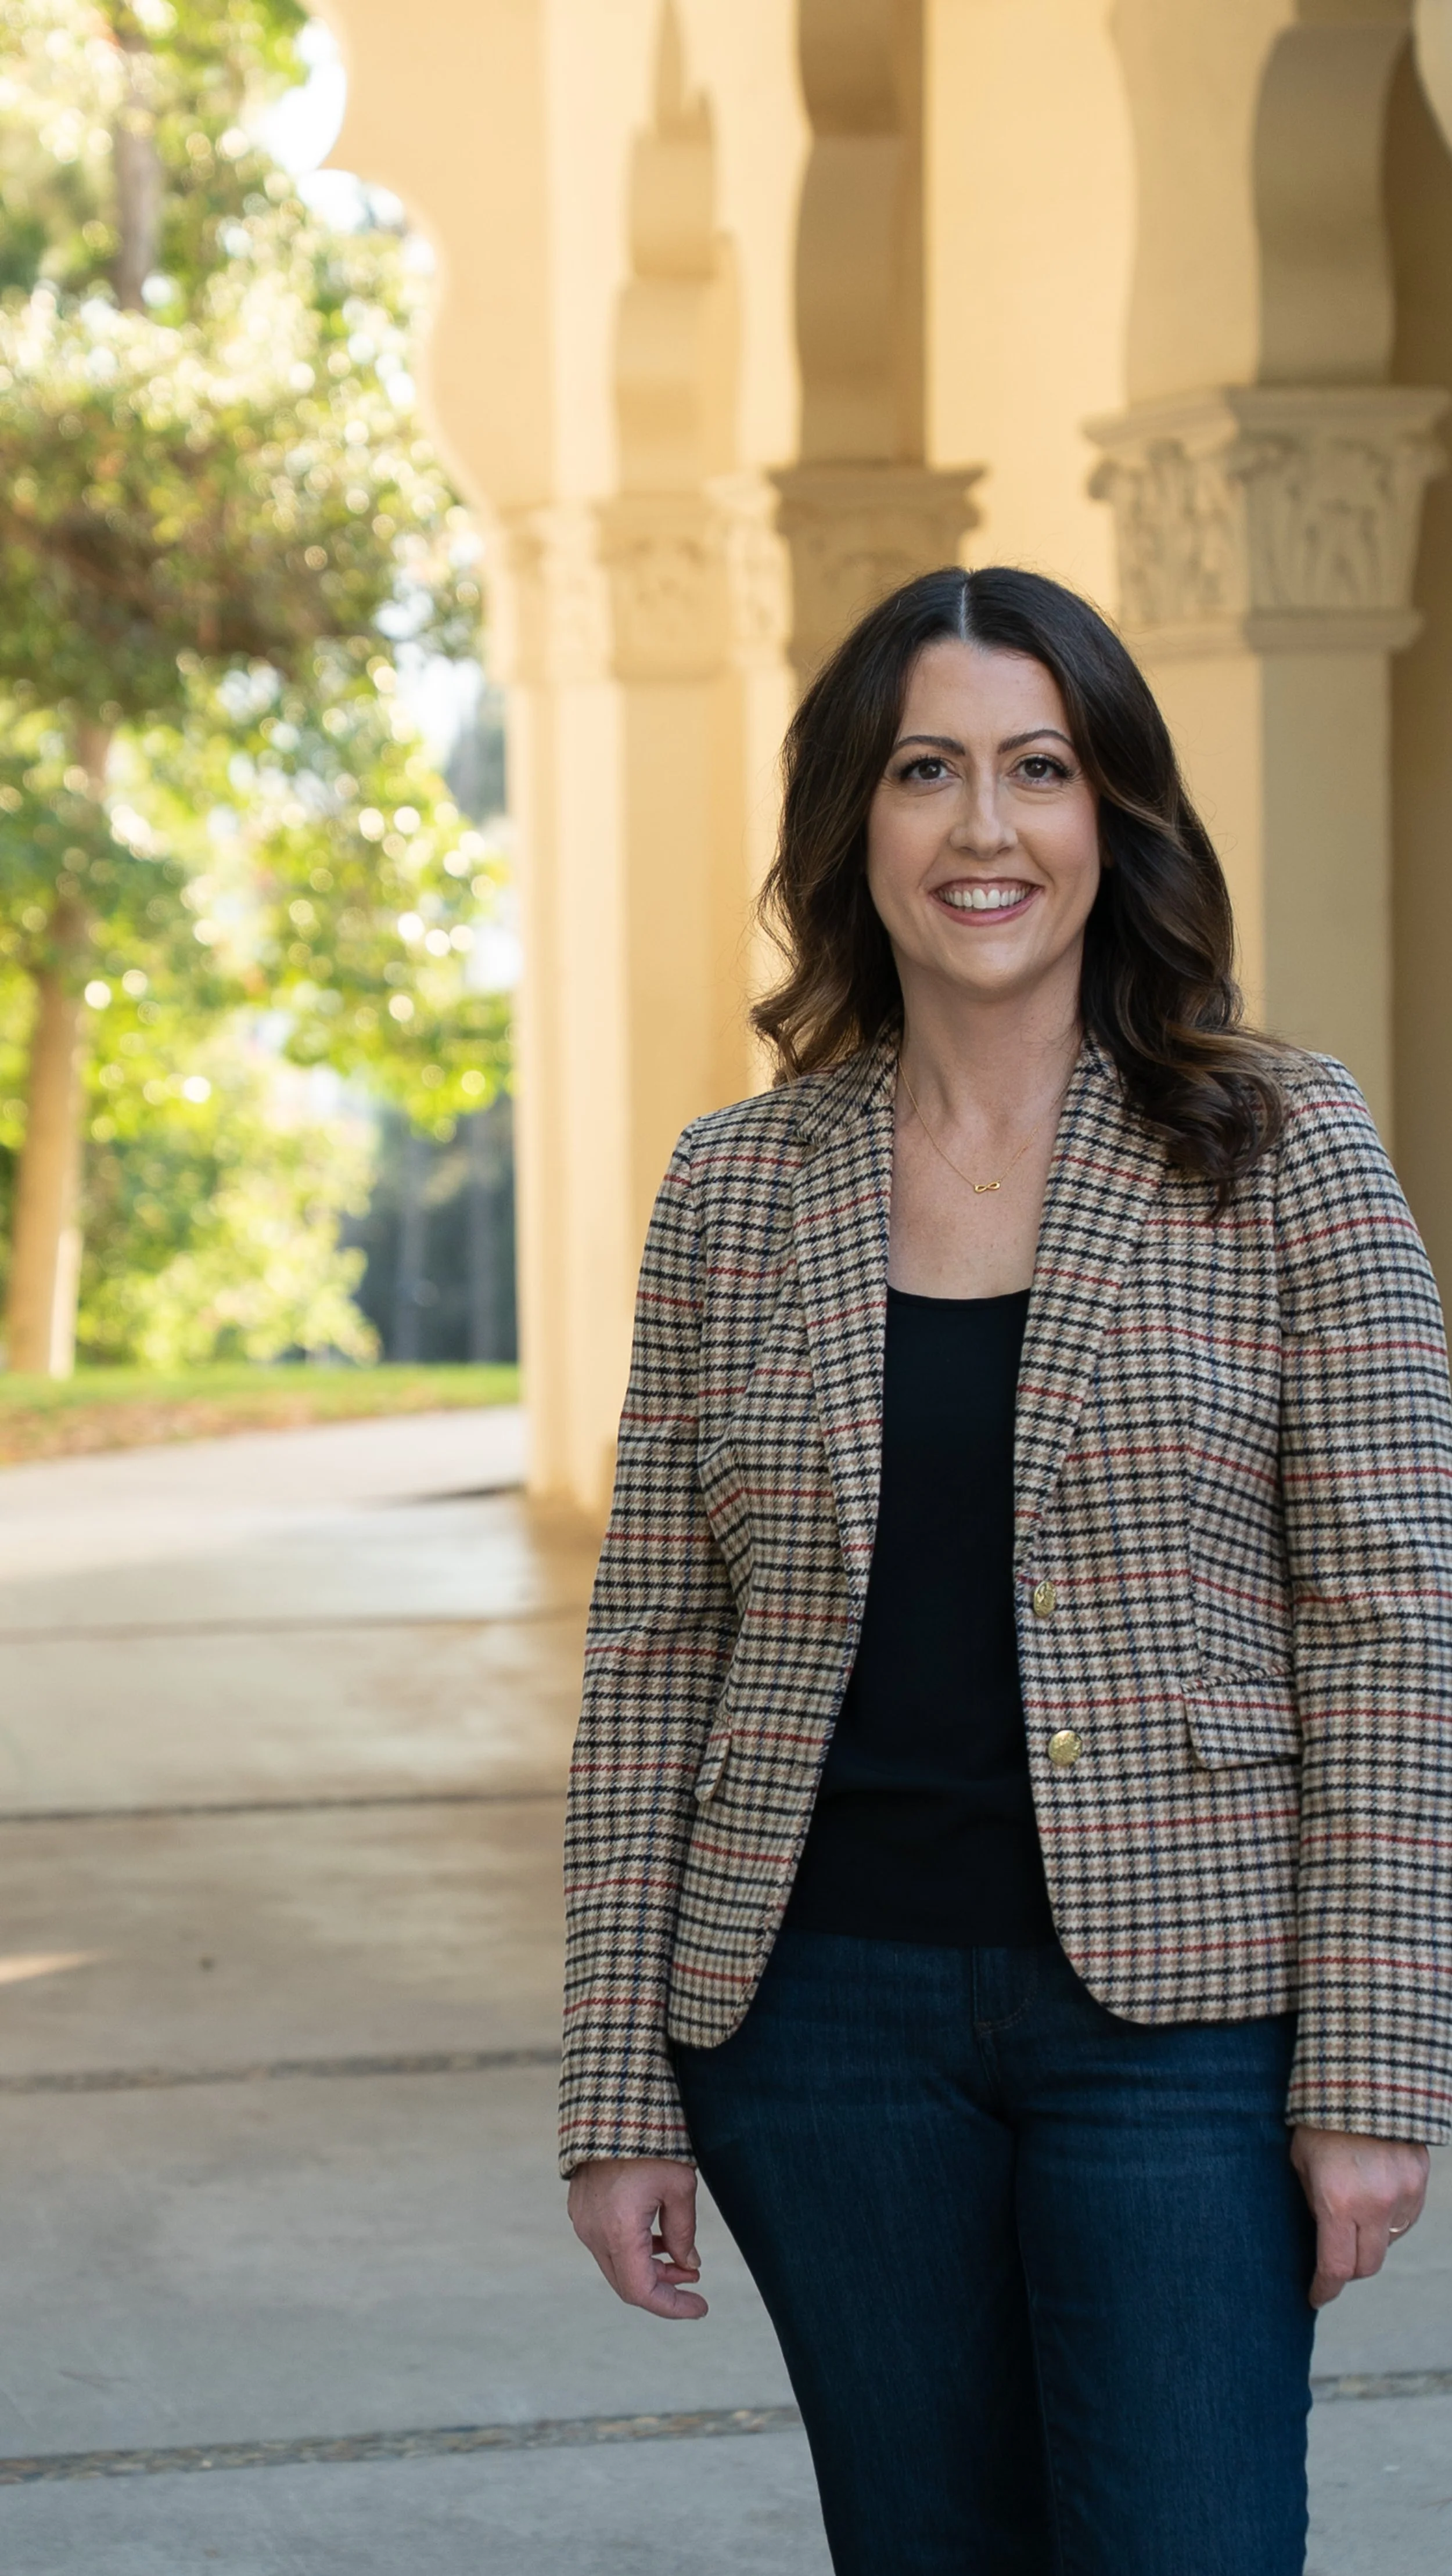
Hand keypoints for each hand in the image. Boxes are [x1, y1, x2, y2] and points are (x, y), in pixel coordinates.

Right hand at [567, 2156, 707, 2319]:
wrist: (611, 2108)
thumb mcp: (680, 2186)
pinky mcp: (581, 2211)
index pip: (642, 2291)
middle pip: (627, 2283)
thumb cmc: (650, 2143)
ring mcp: (583, 2222)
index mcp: (618, 2231)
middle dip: (664, 2288)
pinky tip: (658, 2240)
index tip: (701, 2307)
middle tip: (695, 2281)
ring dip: (650, 2269)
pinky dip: (633, 2252)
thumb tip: (690, 2265)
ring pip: (617, 2265)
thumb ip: (684, 2232)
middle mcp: (593, 2233)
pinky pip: (607, 2245)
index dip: (673, 2307)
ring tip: (682, 2260)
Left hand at [1290, 2126, 1429, 2307]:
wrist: (1362, 2078)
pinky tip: (1373, 2197)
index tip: (1315, 2296)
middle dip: (1347, 2270)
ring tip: (1352, 2214)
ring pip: (1388, 2242)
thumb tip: (1323, 2235)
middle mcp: (1375, 2205)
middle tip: (1332, 2262)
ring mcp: (1403, 2194)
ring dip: (1369, 2241)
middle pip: (1366, 2265)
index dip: (1324, 2288)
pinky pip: (1405, 2218)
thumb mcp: (1302, 2163)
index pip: (1335, 2267)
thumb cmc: (1319, 2119)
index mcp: (1338, 2202)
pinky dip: (1389, 2219)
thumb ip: (1315, 2203)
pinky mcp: (1419, 2181)